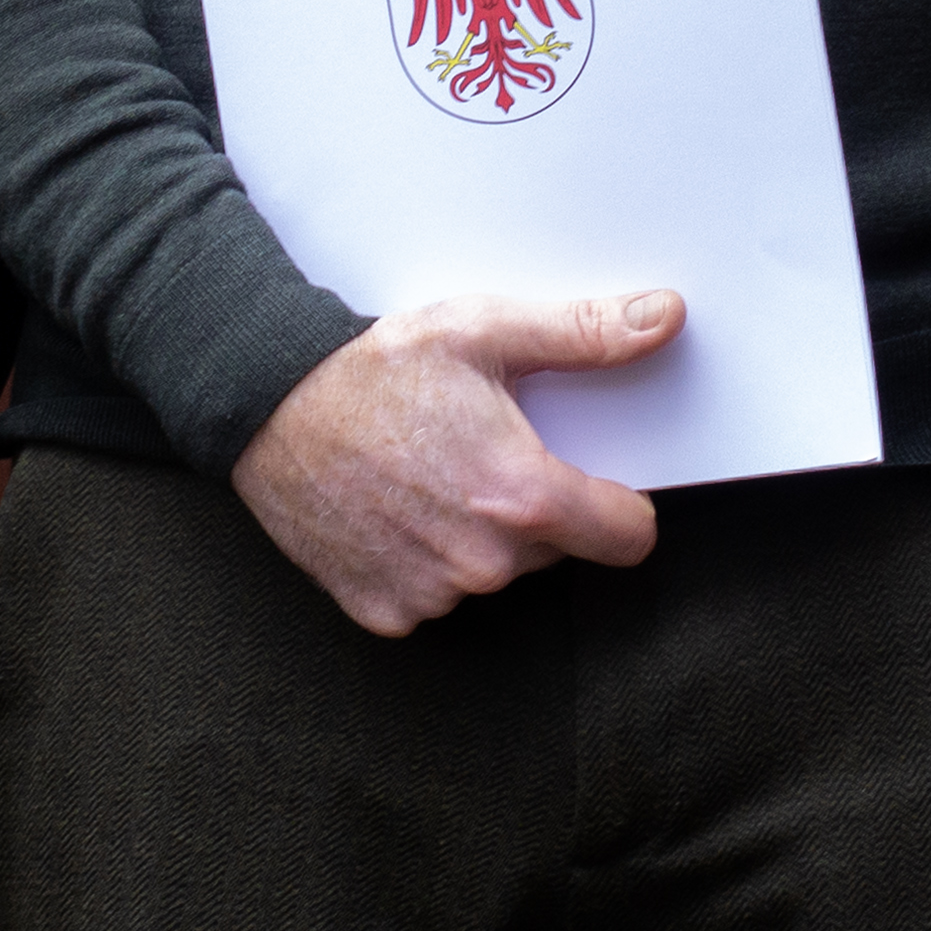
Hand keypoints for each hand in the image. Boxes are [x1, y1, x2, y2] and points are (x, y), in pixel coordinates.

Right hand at [230, 289, 684, 634]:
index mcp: (520, 496)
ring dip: (480, 537)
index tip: (597, 482)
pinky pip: (437, 596)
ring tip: (431, 475)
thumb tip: (663, 319)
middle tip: (483, 452)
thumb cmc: (376, 367)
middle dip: (538, 509)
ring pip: (496, 574)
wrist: (267, 405)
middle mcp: (482, 561)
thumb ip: (584, 333)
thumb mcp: (484, 329)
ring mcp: (432, 594)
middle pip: (557, 550)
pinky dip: (425, 561)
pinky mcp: (386, 612)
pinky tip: (396, 511)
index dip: (622, 505)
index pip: (628, 538)